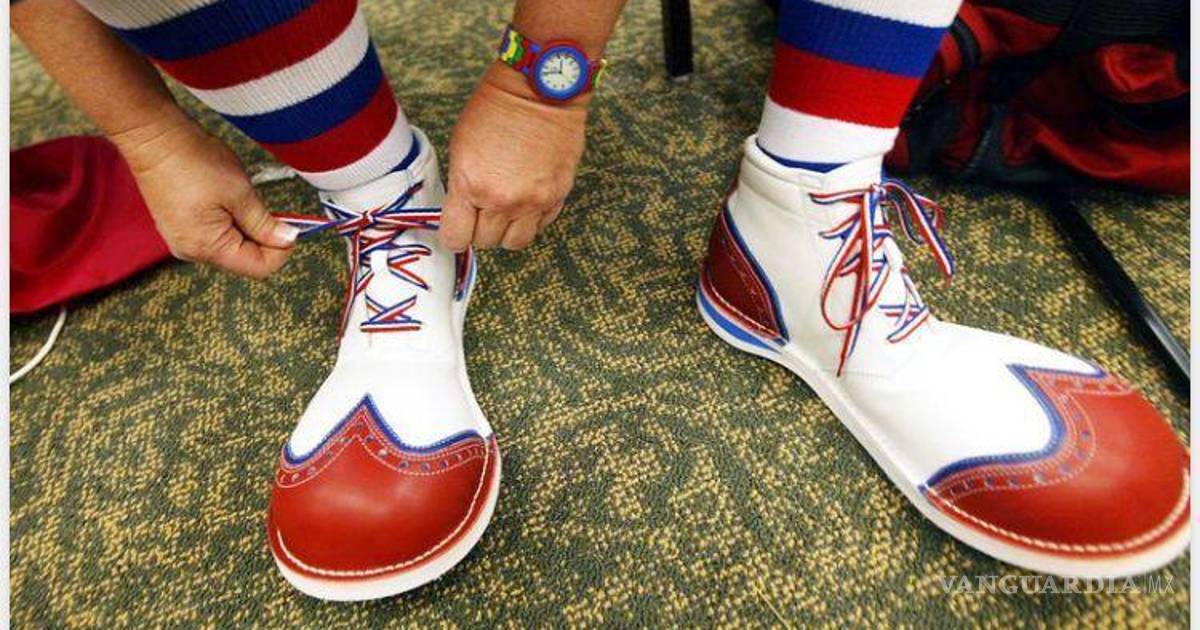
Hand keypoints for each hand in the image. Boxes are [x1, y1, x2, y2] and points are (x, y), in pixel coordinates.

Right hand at [113, 109, 297, 277]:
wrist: (154, 137)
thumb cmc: (194, 161)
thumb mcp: (240, 193)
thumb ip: (265, 223)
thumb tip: (287, 240)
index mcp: (207, 248)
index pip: (258, 268)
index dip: (281, 250)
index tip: (291, 228)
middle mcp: (191, 251)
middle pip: (244, 259)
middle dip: (263, 237)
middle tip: (270, 208)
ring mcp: (182, 239)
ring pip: (230, 245)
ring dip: (246, 227)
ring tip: (240, 198)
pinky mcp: (178, 227)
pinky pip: (214, 233)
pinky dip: (229, 220)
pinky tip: (225, 197)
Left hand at [441, 62, 587, 250]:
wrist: (540, 90)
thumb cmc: (497, 108)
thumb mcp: (461, 146)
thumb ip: (462, 185)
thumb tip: (464, 209)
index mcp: (471, 185)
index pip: (456, 237)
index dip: (454, 234)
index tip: (456, 227)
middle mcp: (503, 200)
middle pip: (486, 242)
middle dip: (480, 229)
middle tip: (481, 210)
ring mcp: (533, 201)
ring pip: (515, 242)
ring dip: (507, 231)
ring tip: (505, 210)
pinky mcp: (557, 196)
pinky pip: (541, 226)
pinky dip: (531, 219)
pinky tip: (526, 198)